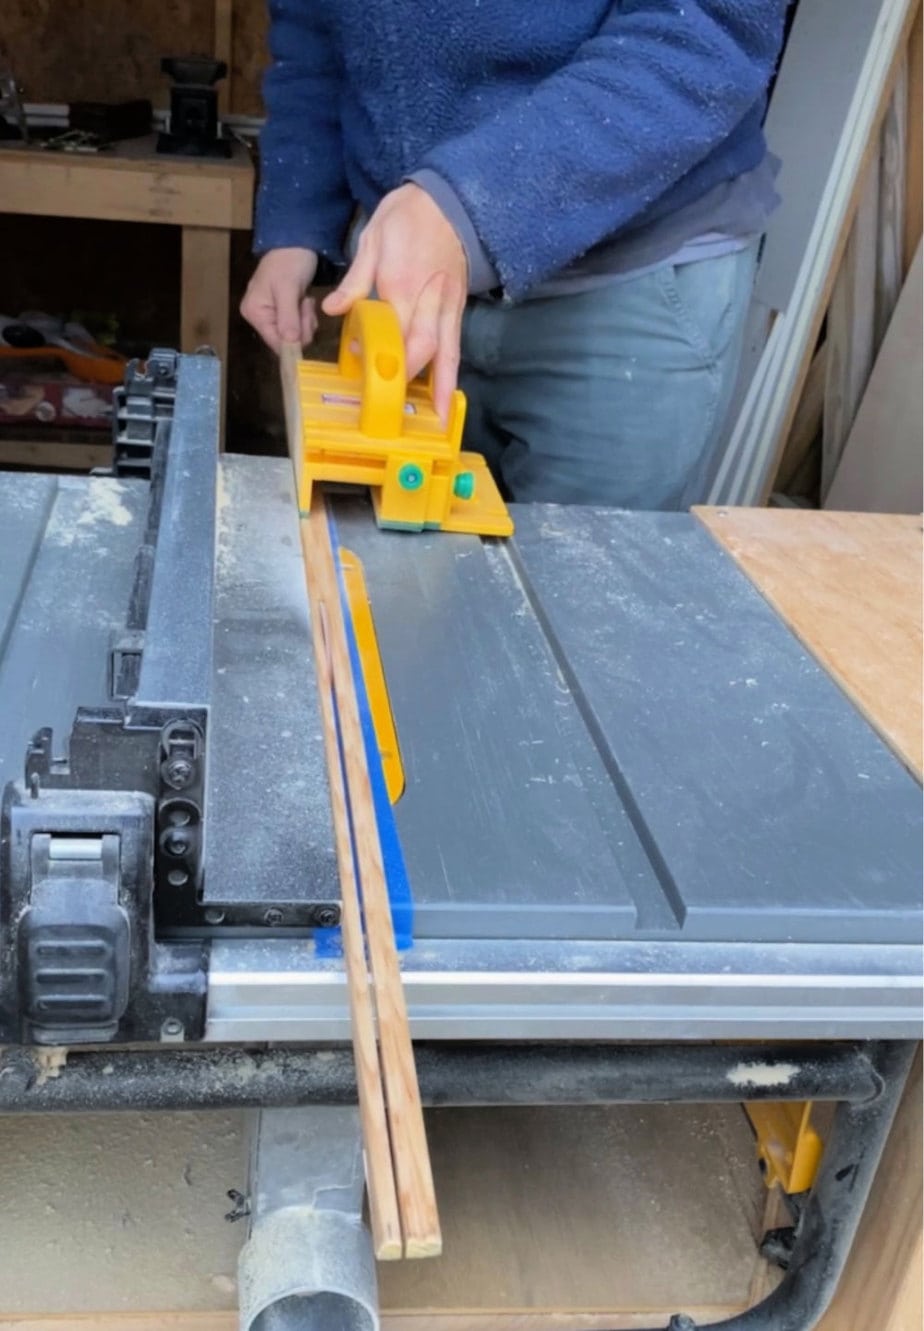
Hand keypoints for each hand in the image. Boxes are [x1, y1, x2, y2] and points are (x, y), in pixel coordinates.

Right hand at [240, 247, 318, 352]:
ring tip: (304, 299)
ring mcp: (271, 316)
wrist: (297, 242)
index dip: (294, 340)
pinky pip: (298, 326)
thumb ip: (288, 317)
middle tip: (305, 304)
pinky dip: (306, 316)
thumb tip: (290, 345)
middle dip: (301, 325)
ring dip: (306, 320)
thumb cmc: (289, 261)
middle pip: (285, 341)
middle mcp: (259, 318)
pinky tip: (304, 300)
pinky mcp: (283, 313)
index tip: (305, 321)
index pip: (274, 343)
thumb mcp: (288, 289)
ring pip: (295, 335)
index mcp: (254, 313)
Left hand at [322, 184, 466, 421]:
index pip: (393, 330)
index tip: (366, 376)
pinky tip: (449, 390)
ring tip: (442, 417)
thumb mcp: (372, 238)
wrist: (448, 198)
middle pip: (424, 348)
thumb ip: (354, 280)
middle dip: (413, 380)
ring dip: (445, 386)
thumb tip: (332, 309)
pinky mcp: (458, 306)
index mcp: (403, 282)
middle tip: (399, 407)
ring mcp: (448, 305)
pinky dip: (453, 369)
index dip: (381, 357)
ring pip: (449, 351)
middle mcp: (430, 299)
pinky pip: (456, 343)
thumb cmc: (407, 215)